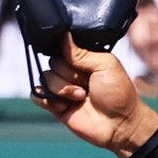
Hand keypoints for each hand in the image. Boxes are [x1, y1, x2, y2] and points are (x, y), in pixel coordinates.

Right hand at [32, 36, 157, 157]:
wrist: (120, 124)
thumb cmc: (118, 93)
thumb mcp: (105, 65)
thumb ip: (82, 52)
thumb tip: (63, 34)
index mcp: (84, 59)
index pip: (62, 46)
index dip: (67, 53)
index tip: (78, 62)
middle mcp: (71, 72)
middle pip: (53, 62)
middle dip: (69, 73)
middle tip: (87, 84)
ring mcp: (63, 88)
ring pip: (45, 78)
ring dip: (64, 88)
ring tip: (82, 97)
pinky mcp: (55, 105)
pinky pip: (37, 95)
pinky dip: (47, 99)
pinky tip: (63, 105)